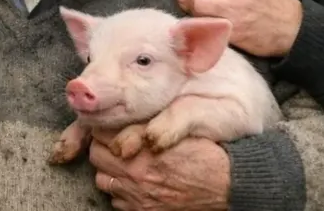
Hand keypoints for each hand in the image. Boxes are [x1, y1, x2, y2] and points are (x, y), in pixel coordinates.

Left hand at [90, 128, 229, 210]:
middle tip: (114, 144)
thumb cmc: (205, 155)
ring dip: (109, 172)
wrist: (226, 186)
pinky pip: (116, 202)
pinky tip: (134, 185)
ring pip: (102, 181)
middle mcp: (134, 176)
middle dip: (103, 148)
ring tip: (123, 165)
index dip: (106, 129)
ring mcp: (137, 197)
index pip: (102, 135)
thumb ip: (148, 127)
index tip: (111, 128)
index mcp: (141, 152)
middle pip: (97, 157)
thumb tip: (127, 123)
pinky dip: (121, 193)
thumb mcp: (178, 130)